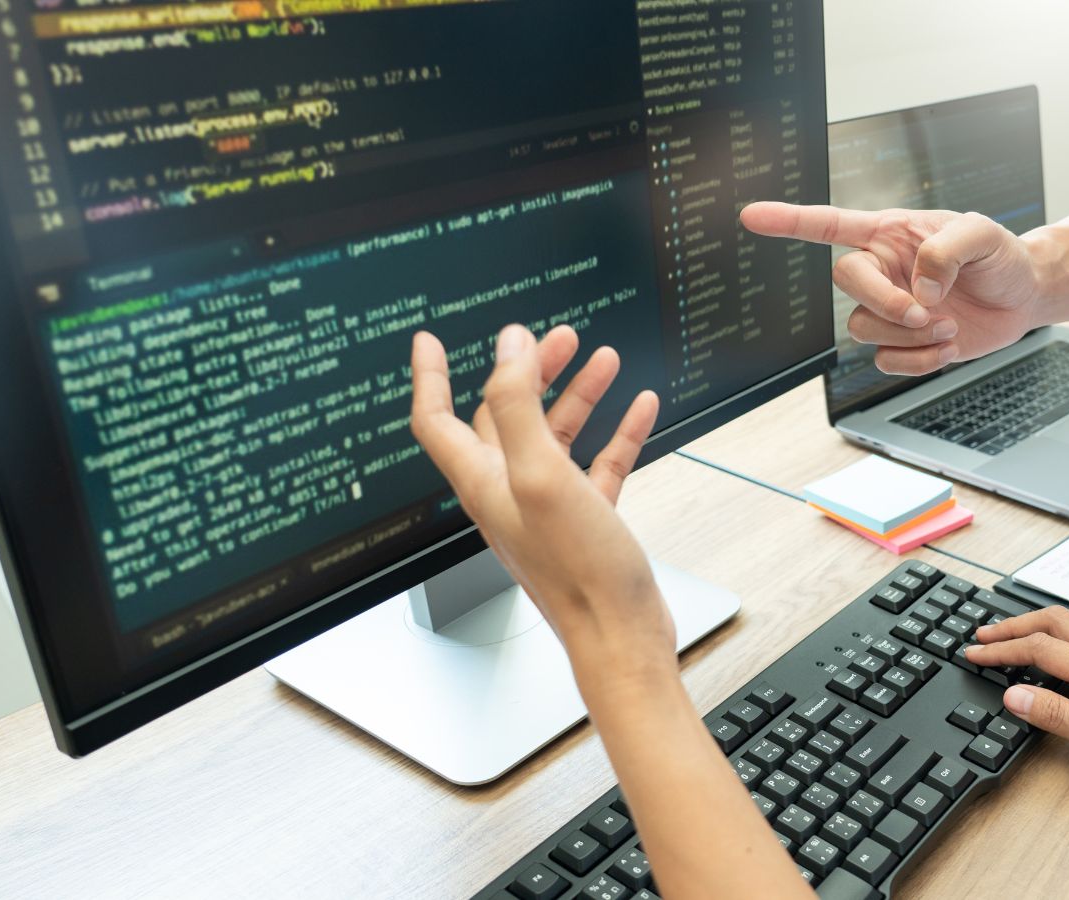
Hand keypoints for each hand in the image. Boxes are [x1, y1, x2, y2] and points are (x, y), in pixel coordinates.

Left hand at [410, 324, 675, 683]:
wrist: (621, 636)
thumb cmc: (579, 572)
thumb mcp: (541, 473)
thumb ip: (518, 404)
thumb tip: (508, 349)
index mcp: (483, 481)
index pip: (436, 419)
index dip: (429, 376)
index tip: (430, 340)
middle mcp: (510, 492)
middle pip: (506, 416)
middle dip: (530, 370)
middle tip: (557, 338)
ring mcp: (549, 507)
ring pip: (557, 435)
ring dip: (578, 393)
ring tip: (603, 358)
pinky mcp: (588, 520)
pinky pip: (598, 463)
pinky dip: (617, 432)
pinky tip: (639, 409)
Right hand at [740, 201, 1045, 373]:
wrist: (1022, 297)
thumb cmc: (1000, 256)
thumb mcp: (983, 234)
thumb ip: (947, 250)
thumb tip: (918, 287)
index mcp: (890, 233)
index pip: (829, 225)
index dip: (789, 221)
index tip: (751, 216)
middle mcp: (881, 270)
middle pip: (846, 283)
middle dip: (885, 302)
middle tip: (926, 312)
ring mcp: (888, 309)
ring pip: (864, 328)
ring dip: (909, 334)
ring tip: (948, 326)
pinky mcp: (901, 344)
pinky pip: (886, 361)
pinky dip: (919, 361)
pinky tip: (947, 346)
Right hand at [965, 607, 1068, 789]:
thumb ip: (1060, 716)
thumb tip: (1016, 695)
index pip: (1037, 647)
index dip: (1000, 650)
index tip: (974, 654)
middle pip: (1052, 620)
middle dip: (1012, 624)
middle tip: (983, 635)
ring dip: (1038, 620)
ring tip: (1015, 632)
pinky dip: (1066, 626)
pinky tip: (1068, 641)